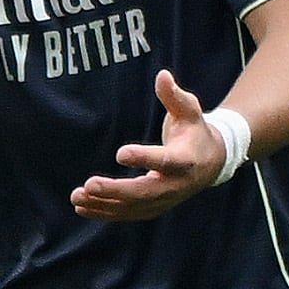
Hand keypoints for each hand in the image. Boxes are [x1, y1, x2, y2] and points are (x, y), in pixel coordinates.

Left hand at [70, 70, 230, 222]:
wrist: (211, 163)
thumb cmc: (195, 130)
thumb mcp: (190, 110)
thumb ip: (174, 96)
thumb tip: (162, 75)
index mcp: (186, 160)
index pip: (165, 161)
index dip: (144, 158)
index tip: (120, 153)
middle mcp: (175, 185)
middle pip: (144, 192)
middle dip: (116, 190)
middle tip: (90, 184)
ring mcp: (164, 200)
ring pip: (132, 207)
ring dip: (104, 204)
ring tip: (77, 197)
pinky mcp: (153, 208)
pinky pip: (128, 213)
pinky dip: (105, 212)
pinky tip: (82, 207)